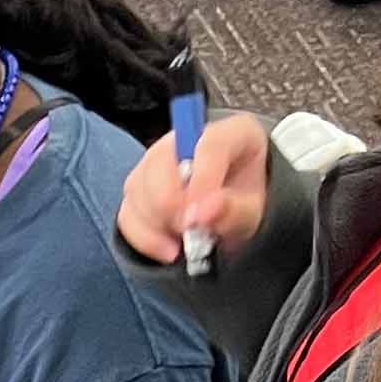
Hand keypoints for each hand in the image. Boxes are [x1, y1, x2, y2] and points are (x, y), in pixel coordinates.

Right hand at [119, 114, 267, 265]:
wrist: (231, 217)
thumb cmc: (244, 207)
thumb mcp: (253, 213)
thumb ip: (234, 211)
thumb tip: (203, 213)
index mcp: (232, 133)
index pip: (209, 145)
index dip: (203, 181)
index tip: (199, 218)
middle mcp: (186, 141)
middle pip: (160, 163)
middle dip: (170, 205)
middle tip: (189, 233)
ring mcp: (154, 162)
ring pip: (137, 189)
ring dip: (156, 225)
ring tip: (183, 244)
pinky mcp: (136, 188)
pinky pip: (127, 213)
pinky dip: (143, 237)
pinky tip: (167, 248)